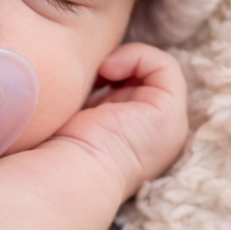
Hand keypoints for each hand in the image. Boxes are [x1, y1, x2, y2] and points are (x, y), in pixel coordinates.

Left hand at [50, 42, 187, 199]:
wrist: (69, 172)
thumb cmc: (61, 150)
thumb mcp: (77, 117)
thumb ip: (89, 96)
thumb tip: (88, 68)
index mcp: (133, 138)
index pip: (130, 90)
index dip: (107, 74)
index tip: (81, 77)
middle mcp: (155, 133)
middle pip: (143, 79)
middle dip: (115, 65)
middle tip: (89, 72)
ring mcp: (168, 125)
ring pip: (155, 70)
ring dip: (124, 59)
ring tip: (98, 71)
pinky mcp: (169, 113)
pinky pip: (165, 65)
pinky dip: (136, 56)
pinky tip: (107, 69)